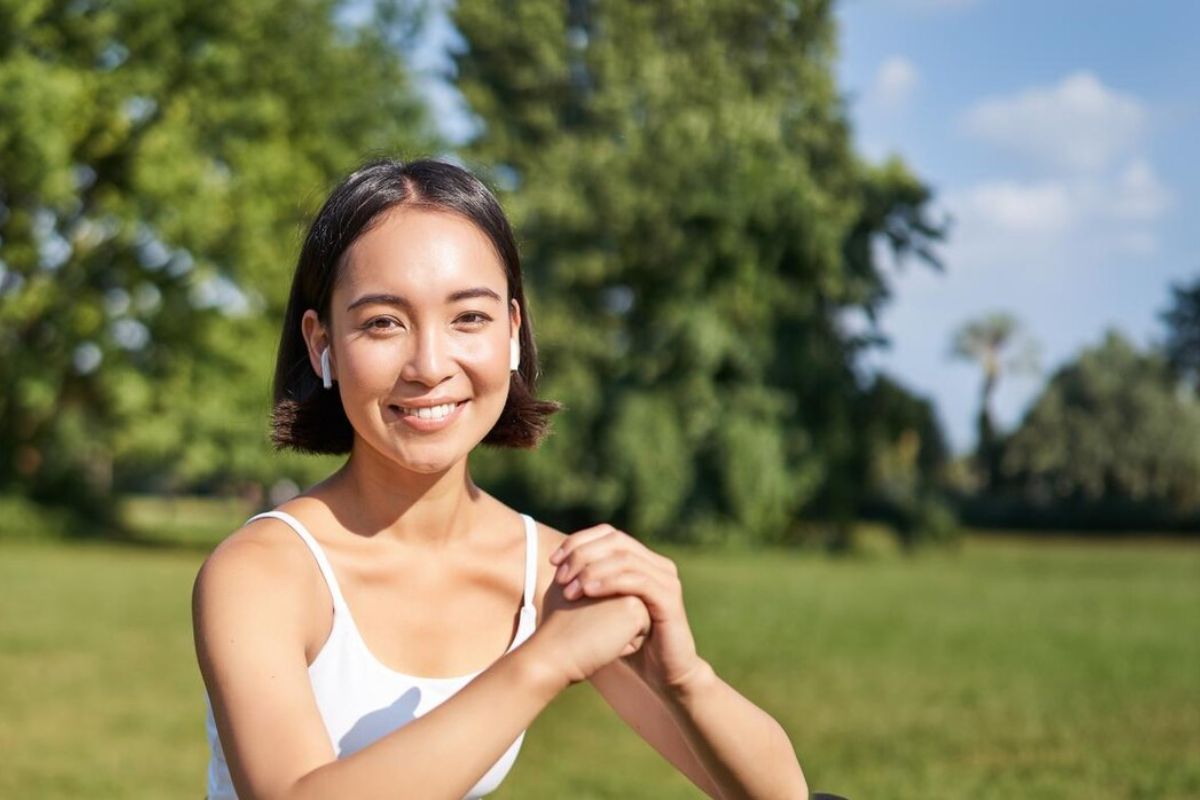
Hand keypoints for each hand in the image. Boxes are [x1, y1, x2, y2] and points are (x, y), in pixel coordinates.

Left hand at [549, 524, 704, 695]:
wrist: (662, 672)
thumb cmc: (629, 641)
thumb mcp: (604, 607)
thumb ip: (588, 582)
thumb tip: (557, 562)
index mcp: (643, 560)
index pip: (608, 533)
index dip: (579, 542)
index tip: (553, 561)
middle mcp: (658, 564)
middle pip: (616, 540)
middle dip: (583, 554)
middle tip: (560, 575)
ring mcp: (667, 579)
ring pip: (625, 559)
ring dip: (592, 570)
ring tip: (569, 588)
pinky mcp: (670, 598)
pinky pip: (638, 581)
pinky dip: (610, 583)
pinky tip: (588, 592)